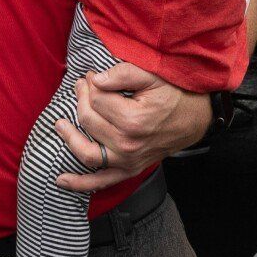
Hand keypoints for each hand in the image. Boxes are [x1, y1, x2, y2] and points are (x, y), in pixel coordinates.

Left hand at [54, 62, 211, 193]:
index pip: (96, 100)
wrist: (197, 119)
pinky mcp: (129, 170)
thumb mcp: (152, 76)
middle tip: (82, 86)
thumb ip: (122, 73)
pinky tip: (61, 180)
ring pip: (86, 151)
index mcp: (133, 120)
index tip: (92, 76)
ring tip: (60, 124)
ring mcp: (128, 161)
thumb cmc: (175, 95)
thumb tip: (95, 80)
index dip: (90, 84)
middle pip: (88, 120)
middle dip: (81, 100)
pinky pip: (100, 181)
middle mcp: (128, 144)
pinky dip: (79, 183)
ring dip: (69, 137)